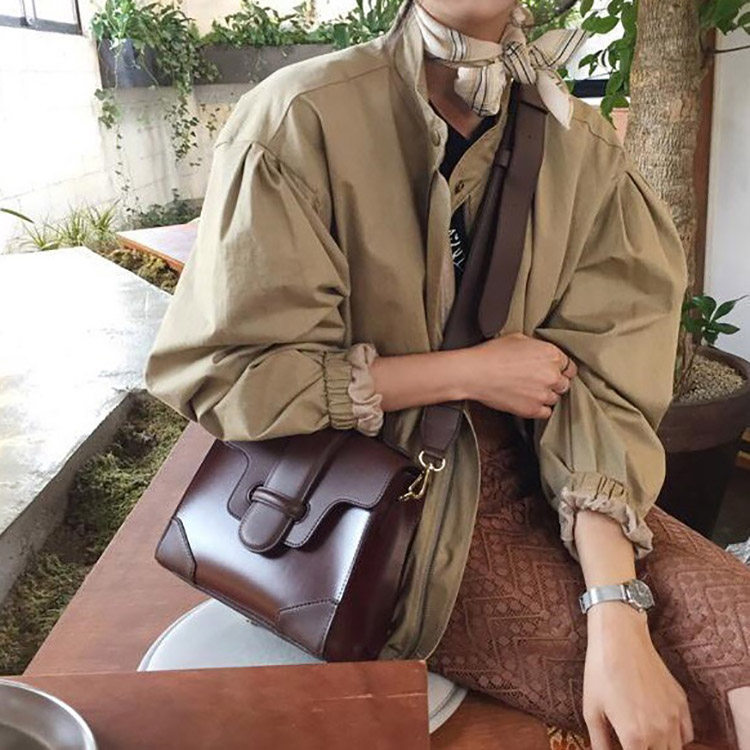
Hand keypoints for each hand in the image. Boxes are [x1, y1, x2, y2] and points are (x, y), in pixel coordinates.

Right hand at [463, 332, 577, 417]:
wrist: (474, 373)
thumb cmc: (491, 354)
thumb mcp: (518, 338)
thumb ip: (537, 347)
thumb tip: (540, 354)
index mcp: (551, 354)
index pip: (569, 366)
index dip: (560, 369)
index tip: (553, 372)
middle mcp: (551, 374)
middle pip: (564, 384)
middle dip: (553, 383)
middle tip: (538, 381)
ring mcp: (543, 394)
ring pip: (555, 399)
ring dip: (545, 396)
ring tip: (529, 391)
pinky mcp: (532, 409)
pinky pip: (546, 413)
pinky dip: (539, 409)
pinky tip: (528, 401)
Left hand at [583, 602, 693, 749]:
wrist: (620, 638)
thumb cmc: (601, 671)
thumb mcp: (591, 709)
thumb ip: (600, 742)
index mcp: (635, 737)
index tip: (623, 747)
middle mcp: (659, 732)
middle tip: (632, 741)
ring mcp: (673, 717)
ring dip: (661, 748)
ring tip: (645, 740)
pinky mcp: (681, 702)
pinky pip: (687, 734)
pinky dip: (677, 739)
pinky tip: (661, 732)